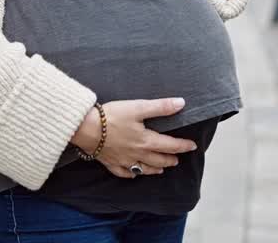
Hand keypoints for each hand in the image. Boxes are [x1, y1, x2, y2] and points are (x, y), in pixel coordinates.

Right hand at [71, 98, 197, 177]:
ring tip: (161, 169)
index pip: (170, 145)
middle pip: (158, 160)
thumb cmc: (112, 117)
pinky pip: (124, 173)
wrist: (86, 129)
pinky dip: (131, 174)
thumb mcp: (138, 108)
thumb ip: (160, 107)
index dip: (183, 146)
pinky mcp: (110, 163)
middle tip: (177, 159)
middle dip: (170, 159)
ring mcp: (123, 161)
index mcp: (146, 141)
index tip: (192, 146)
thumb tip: (181, 104)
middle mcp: (137, 154)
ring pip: (143, 169)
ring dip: (155, 169)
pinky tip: (133, 174)